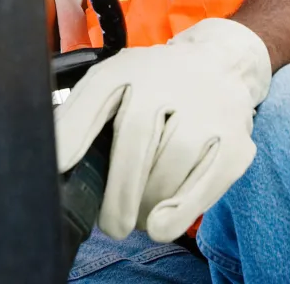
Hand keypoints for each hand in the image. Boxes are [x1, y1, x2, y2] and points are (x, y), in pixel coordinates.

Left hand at [54, 18, 271, 241]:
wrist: (220, 65)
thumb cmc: (156, 83)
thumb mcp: (115, 81)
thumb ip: (82, 113)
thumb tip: (55, 157)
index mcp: (129, 68)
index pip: (97, 94)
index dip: (74, 131)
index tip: (59, 164)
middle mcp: (167, 80)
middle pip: (136, 137)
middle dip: (118, 189)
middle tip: (110, 224)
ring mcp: (205, 109)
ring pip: (170, 165)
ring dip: (147, 202)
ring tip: (138, 217)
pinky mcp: (234, 139)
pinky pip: (207, 182)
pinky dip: (182, 209)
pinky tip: (162, 224)